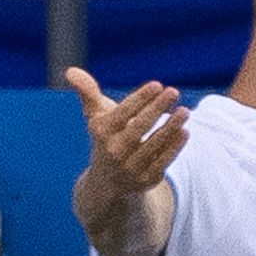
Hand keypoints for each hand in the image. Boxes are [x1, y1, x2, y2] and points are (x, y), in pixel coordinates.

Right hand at [64, 69, 187, 202]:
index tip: (156, 85)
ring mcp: (130, 168)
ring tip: (185, 111)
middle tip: (173, 91)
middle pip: (138, 128)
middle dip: (156, 109)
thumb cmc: (106, 139)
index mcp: (102, 134)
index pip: (121, 114)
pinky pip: (162, 162)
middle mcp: (114, 152)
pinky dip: (174, 147)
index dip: (139, 99)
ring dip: (170, 127)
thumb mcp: (96, 117)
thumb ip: (88, 93)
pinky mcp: (146, 180)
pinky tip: (184, 131)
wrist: (106, 184)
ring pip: (153, 145)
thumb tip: (70, 71)